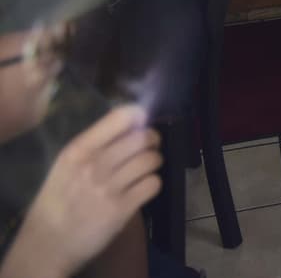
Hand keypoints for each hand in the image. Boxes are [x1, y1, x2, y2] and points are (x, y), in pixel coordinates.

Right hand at [6, 105, 160, 277]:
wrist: (47, 242)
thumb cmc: (59, 199)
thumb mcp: (67, 164)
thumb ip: (96, 142)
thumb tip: (133, 120)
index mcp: (79, 150)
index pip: (121, 117)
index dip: (140, 116)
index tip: (142, 123)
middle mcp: (94, 165)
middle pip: (143, 138)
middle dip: (152, 141)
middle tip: (148, 148)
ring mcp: (108, 188)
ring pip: (151, 160)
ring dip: (153, 163)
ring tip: (143, 170)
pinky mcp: (121, 209)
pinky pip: (153, 184)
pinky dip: (152, 184)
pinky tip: (141, 188)